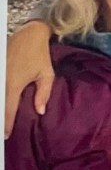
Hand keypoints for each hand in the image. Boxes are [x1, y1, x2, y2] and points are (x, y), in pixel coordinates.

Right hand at [5, 20, 54, 138]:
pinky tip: (2, 105)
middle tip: (2, 131)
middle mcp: (2, 78)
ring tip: (2, 121)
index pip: (8, 109)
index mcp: (14, 83)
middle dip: (0, 118)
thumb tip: (40, 111)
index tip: (5, 135)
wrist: (29, 33)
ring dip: (0, 107)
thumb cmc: (40, 54)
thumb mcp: (46, 74)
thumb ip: (44, 94)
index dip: (6, 124)